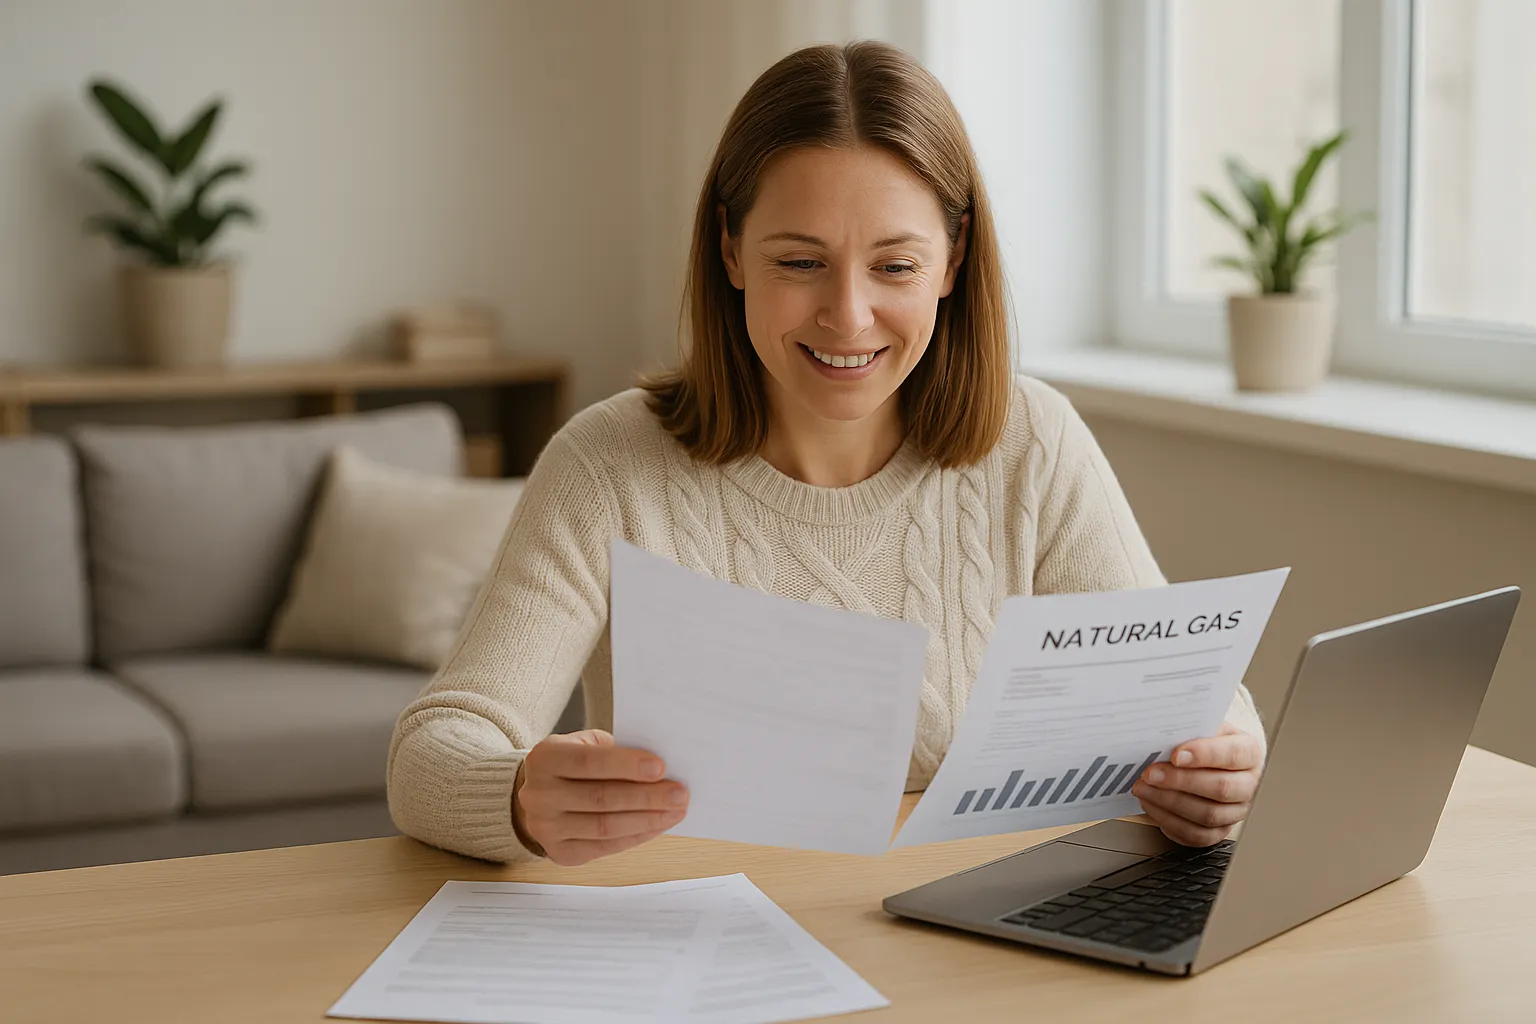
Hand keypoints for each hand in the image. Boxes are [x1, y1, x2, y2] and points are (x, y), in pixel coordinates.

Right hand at [512, 729, 689, 865]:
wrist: (541, 796)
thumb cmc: (573, 765)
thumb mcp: (584, 744)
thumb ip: (614, 751)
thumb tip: (659, 768)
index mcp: (544, 759)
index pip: (588, 762)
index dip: (626, 765)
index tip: (660, 767)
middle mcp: (539, 795)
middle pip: (600, 798)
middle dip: (646, 796)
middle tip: (679, 793)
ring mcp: (547, 828)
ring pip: (605, 827)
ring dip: (647, 819)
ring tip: (675, 810)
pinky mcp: (560, 852)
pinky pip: (606, 847)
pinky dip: (637, 836)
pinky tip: (658, 825)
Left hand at [1131, 722, 1262, 846]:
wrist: (1209, 758)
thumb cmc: (1205, 740)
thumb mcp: (1203, 725)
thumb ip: (1190, 728)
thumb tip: (1161, 733)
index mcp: (1249, 752)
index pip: (1232, 755)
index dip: (1204, 755)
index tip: (1176, 755)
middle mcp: (1248, 784)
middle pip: (1221, 788)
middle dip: (1180, 781)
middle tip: (1150, 774)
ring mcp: (1236, 811)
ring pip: (1208, 815)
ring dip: (1169, 802)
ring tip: (1144, 788)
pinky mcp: (1219, 830)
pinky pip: (1196, 835)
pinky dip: (1169, 821)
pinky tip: (1151, 804)